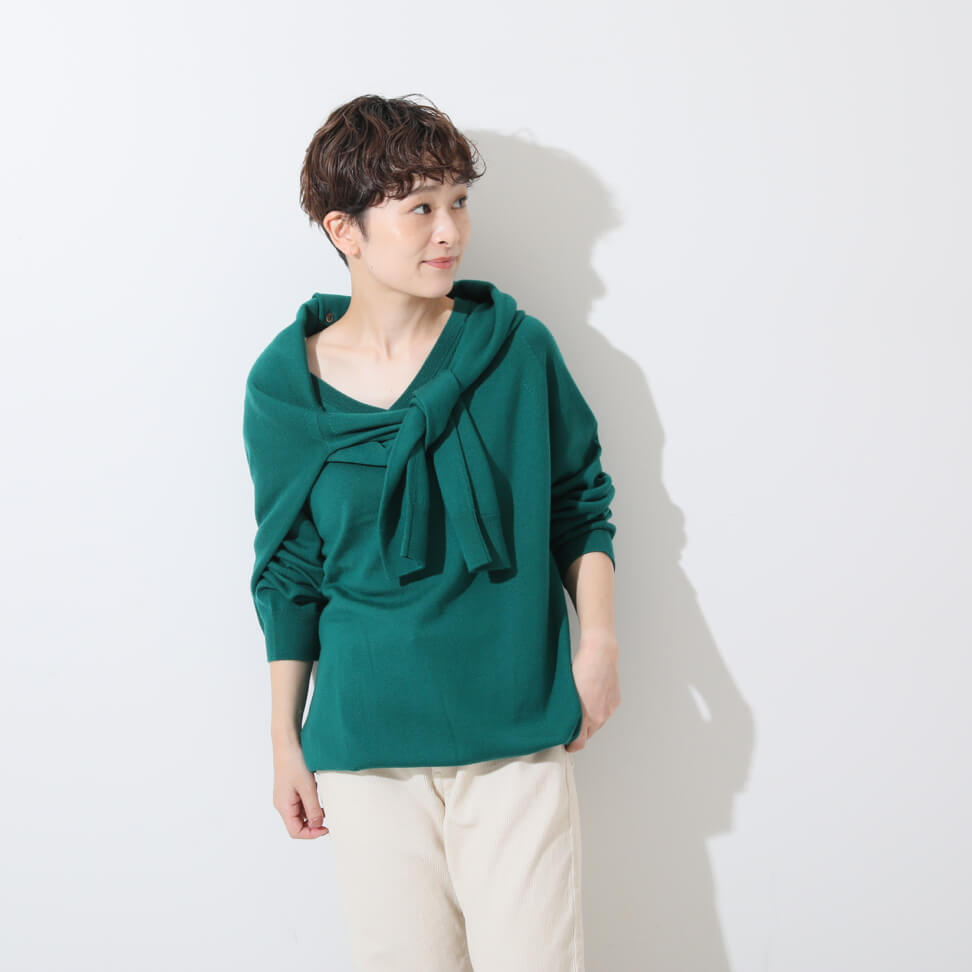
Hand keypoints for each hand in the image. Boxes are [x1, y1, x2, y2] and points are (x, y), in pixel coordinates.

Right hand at [272, 741, 328, 838]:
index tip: (327, 828)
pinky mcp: (290, 788)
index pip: (295, 831)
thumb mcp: (308, 788)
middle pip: (298, 824)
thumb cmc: (294, 762)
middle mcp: (282, 804)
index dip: (312, 834)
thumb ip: (313, 809)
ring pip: (300, 813)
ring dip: (313, 811)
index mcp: (283, 807)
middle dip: (313, 823)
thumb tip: (318, 825)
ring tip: (325, 802)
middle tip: (329, 816)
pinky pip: (301, 802)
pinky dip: (311, 802)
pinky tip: (319, 792)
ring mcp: (285, 796)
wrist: (287, 742)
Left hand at [566, 631, 620, 752]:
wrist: (600, 652)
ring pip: (597, 723)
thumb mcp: (566, 693)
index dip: (569, 743)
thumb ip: (565, 714)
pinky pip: (605, 712)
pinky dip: (598, 709)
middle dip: (578, 731)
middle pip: (588, 734)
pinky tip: (591, 697)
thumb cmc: (580, 668)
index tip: (562, 740)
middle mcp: (600, 717)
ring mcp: (609, 709)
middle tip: (567, 721)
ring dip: (589, 719)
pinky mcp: (615, 702)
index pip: (578, 744)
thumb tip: (561, 727)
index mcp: (586, 717)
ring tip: (580, 704)